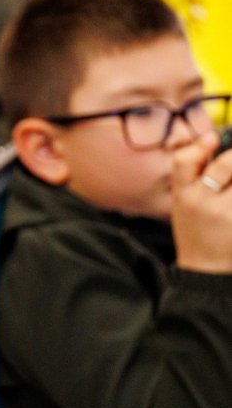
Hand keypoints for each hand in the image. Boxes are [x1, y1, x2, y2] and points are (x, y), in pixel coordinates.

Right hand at [171, 132, 231, 272]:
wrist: (205, 268)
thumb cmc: (195, 232)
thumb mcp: (181, 203)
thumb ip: (192, 175)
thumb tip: (212, 140)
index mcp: (183, 195)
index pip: (184, 161)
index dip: (200, 146)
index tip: (213, 139)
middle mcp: (201, 202)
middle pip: (225, 165)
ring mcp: (224, 213)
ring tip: (231, 184)